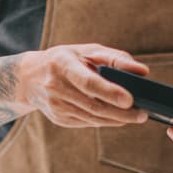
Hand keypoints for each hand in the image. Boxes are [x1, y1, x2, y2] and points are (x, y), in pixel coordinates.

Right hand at [18, 44, 149, 127]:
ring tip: (137, 116)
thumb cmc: (67, 59)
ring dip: (117, 119)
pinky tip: (119, 118)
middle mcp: (56, 87)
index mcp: (63, 64)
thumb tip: (143, 71)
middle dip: (121, 112)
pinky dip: (105, 121)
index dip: (110, 92)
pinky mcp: (58, 118)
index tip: (130, 99)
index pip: (88, 82)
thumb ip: (116, 59)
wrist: (29, 78)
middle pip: (93, 105)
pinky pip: (87, 122)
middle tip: (142, 114)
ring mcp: (56, 106)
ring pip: (92, 117)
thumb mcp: (88, 50)